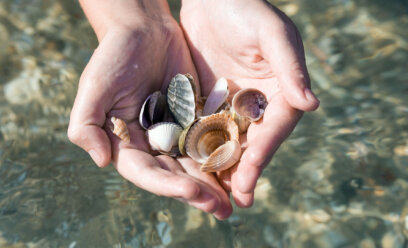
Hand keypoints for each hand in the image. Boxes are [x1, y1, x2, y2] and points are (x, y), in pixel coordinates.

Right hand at [68, 1, 231, 218]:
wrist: (144, 29)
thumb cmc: (114, 55)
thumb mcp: (94, 86)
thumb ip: (86, 124)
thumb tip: (100, 161)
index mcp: (126, 143)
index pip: (146, 172)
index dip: (167, 185)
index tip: (192, 191)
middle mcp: (151, 144)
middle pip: (174, 175)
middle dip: (196, 193)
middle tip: (221, 209)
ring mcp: (174, 133)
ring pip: (195, 164)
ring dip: (213, 184)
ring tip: (233, 202)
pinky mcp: (194, 119)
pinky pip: (210, 141)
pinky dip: (222, 157)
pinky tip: (239, 169)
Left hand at [180, 0, 318, 206]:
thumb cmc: (246, 9)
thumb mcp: (272, 34)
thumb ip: (290, 68)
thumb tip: (311, 105)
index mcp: (280, 91)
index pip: (274, 128)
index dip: (264, 152)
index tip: (251, 175)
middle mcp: (258, 103)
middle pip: (253, 143)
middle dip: (245, 171)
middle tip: (237, 201)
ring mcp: (231, 105)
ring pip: (229, 142)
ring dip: (223, 170)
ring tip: (216, 198)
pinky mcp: (207, 101)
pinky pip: (204, 130)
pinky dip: (201, 150)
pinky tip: (192, 170)